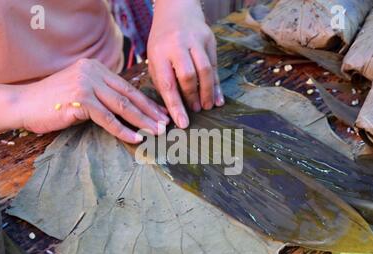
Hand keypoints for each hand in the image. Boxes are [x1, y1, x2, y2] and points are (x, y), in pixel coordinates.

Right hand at [17, 59, 168, 143]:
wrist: (23, 104)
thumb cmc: (52, 102)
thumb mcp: (80, 90)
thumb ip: (100, 93)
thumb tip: (126, 108)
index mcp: (95, 68)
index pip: (126, 87)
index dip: (146, 101)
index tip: (161, 113)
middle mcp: (93, 71)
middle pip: (128, 95)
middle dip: (149, 111)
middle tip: (166, 124)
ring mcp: (86, 84)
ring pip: (122, 106)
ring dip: (142, 121)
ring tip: (157, 132)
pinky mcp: (80, 99)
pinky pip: (108, 118)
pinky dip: (123, 130)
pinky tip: (136, 138)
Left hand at [147, 0, 223, 128]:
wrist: (177, 10)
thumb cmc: (163, 42)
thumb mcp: (154, 59)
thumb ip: (162, 82)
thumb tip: (170, 112)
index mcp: (159, 52)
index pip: (168, 83)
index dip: (176, 105)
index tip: (183, 123)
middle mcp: (177, 45)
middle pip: (188, 76)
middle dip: (193, 97)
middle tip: (196, 111)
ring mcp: (195, 40)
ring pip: (205, 70)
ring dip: (207, 92)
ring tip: (207, 106)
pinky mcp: (209, 39)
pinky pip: (214, 66)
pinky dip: (217, 84)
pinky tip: (218, 98)